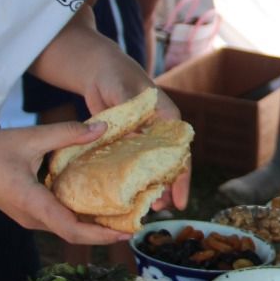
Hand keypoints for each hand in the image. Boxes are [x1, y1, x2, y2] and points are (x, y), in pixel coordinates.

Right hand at [0, 120, 127, 244]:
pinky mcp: (27, 211)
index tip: (125, 232)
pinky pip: (58, 219)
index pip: (71, 230)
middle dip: (104, 231)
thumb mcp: (31, 137)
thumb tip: (103, 127)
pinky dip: (79, 215)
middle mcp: (31, 217)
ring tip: (122, 214)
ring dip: (92, 224)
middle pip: (73, 233)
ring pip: (66, 228)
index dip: (100, 234)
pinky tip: (97, 203)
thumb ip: (67, 133)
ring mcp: (28, 217)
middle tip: (133, 222)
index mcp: (32, 203)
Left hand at [76, 49, 186, 211]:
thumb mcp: (125, 93)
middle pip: (167, 165)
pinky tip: (126, 193)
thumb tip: (134, 144)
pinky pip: (132, 164)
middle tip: (158, 209)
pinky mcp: (126, 142)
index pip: (179, 154)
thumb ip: (130, 117)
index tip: (179, 202)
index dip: (181, 179)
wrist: (99, 71)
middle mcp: (159, 132)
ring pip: (150, 168)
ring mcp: (143, 138)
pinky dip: (132, 179)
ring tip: (145, 207)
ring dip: (149, 186)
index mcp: (167, 119)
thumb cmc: (117, 76)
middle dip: (165, 188)